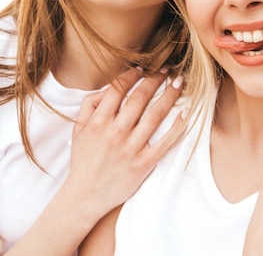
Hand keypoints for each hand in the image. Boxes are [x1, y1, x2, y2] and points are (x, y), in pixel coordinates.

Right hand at [65, 67, 184, 222]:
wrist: (85, 195)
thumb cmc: (83, 159)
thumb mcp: (78, 129)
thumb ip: (90, 105)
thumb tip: (109, 87)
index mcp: (98, 121)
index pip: (118, 89)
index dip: (132, 75)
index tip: (143, 67)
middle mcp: (115, 132)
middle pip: (140, 98)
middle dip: (155, 79)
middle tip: (166, 69)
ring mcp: (130, 148)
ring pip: (155, 115)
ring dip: (169, 96)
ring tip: (179, 83)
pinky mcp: (143, 164)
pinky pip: (164, 142)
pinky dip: (176, 127)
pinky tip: (184, 113)